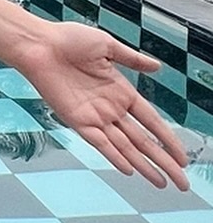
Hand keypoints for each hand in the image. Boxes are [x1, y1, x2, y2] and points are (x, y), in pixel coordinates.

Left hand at [15, 22, 191, 190]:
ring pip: (125, 147)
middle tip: (182, 182)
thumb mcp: (108, 47)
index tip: (183, 157)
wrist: (40, 44)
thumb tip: (157, 67)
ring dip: (144, 166)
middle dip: (164, 161)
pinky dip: (115, 157)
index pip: (152, 121)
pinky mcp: (76, 120)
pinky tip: (131, 170)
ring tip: (162, 183)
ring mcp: (94, 117)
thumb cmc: (68, 40)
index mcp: (121, 91)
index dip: (168, 139)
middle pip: (144, 141)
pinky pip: (100, 143)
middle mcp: (111, 108)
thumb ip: (132, 60)